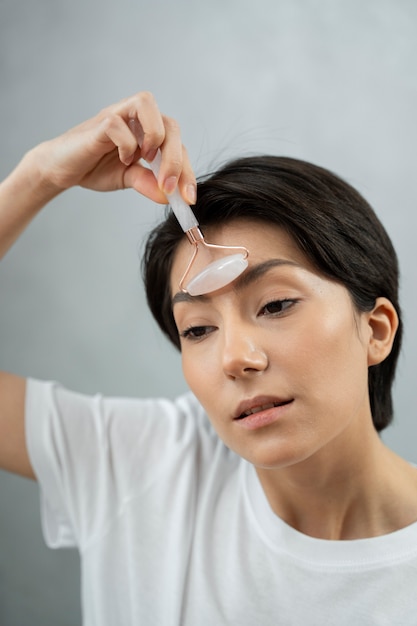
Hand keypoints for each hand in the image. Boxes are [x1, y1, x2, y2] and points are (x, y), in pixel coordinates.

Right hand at [32, 92, 195, 204]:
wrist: (62, 169)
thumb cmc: (95, 168)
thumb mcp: (129, 179)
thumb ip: (149, 184)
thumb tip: (170, 197)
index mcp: (149, 132)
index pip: (178, 146)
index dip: (187, 172)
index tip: (188, 199)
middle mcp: (137, 118)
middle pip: (170, 125)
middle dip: (175, 159)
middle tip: (169, 187)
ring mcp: (119, 115)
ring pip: (147, 105)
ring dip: (155, 136)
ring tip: (147, 161)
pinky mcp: (100, 121)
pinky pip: (119, 124)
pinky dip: (126, 145)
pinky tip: (121, 159)